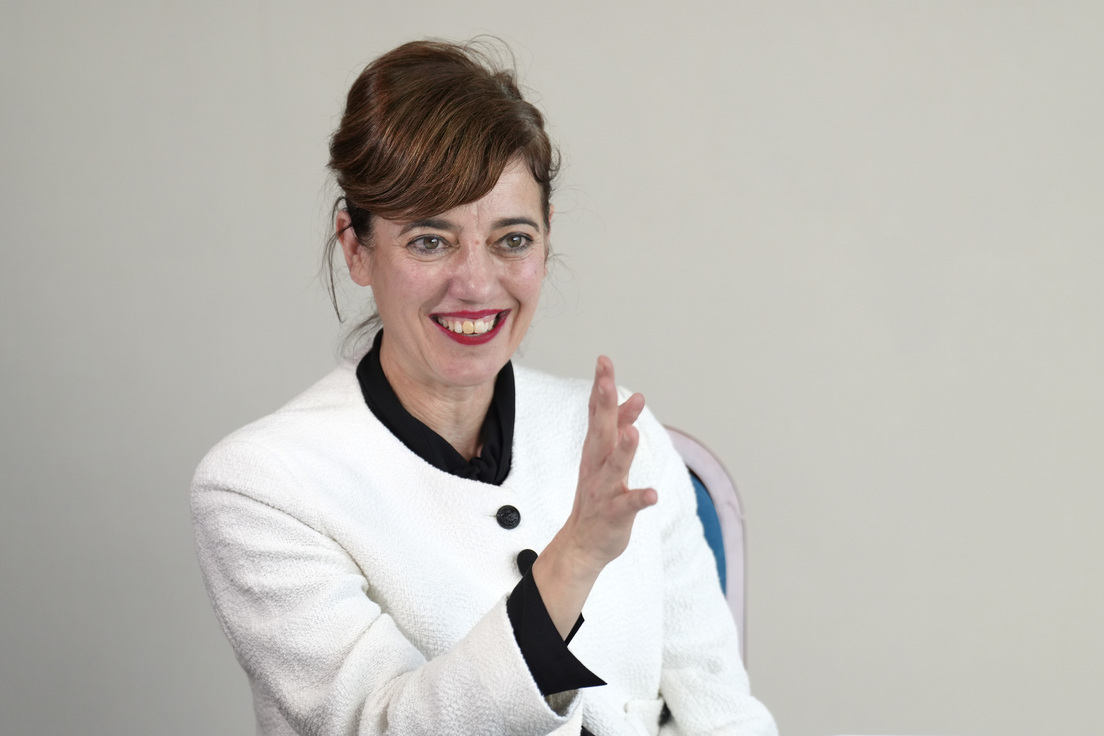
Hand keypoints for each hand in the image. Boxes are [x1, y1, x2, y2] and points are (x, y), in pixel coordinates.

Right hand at [563, 355, 657, 571]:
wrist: (582, 543)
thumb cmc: (599, 495)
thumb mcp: (607, 457)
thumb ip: (620, 427)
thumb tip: (635, 397)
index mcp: (595, 450)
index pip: (597, 413)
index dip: (601, 388)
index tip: (604, 362)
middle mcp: (596, 466)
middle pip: (601, 432)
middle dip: (605, 407)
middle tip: (608, 382)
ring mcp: (603, 490)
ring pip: (614, 468)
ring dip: (623, 451)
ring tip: (633, 434)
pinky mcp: (613, 515)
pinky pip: (627, 506)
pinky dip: (639, 499)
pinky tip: (652, 494)